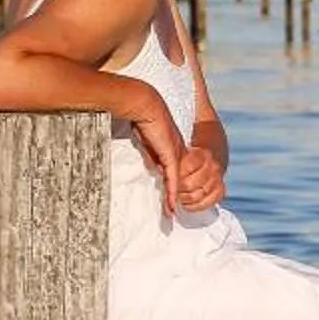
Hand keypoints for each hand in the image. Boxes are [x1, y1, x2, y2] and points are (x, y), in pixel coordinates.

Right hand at [126, 97, 191, 215]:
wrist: (144, 105)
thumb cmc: (140, 118)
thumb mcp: (145, 140)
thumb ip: (149, 152)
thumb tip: (149, 164)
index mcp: (172, 148)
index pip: (174, 172)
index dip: (172, 186)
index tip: (169, 198)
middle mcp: (177, 153)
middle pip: (179, 180)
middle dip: (175, 197)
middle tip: (171, 212)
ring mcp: (175, 155)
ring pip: (177, 183)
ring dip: (173, 199)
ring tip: (170, 214)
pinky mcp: (170, 156)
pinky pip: (172, 180)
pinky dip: (172, 194)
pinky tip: (172, 206)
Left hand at [170, 143, 226, 213]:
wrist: (207, 162)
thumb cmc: (188, 160)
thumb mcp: (178, 155)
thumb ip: (170, 162)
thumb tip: (160, 170)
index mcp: (201, 155)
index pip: (185, 169)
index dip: (173, 177)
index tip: (166, 181)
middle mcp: (212, 166)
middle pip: (190, 185)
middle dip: (177, 191)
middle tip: (170, 192)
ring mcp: (217, 179)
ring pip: (198, 196)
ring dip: (185, 200)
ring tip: (177, 199)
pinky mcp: (220, 190)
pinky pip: (207, 203)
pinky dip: (195, 207)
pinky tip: (187, 205)